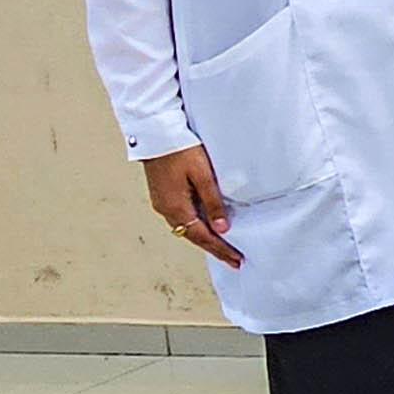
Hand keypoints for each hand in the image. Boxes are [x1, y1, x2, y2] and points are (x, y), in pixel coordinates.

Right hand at [141, 145, 243, 266]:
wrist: (157, 134)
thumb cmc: (180, 149)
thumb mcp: (202, 175)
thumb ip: (212, 202)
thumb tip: (221, 228)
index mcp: (176, 207)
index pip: (202, 236)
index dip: (220, 249)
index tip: (236, 260)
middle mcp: (166, 209)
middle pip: (193, 236)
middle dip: (214, 248)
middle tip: (233, 259)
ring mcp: (162, 203)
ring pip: (186, 228)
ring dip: (204, 238)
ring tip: (223, 247)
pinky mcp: (162, 195)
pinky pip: (181, 218)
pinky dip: (195, 226)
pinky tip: (206, 227)